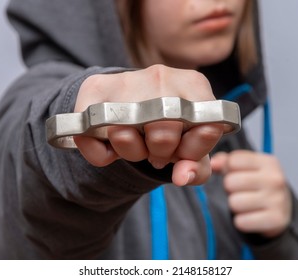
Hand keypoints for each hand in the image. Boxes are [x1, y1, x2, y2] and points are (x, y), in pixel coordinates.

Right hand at [74, 64, 224, 185]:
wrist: (135, 101)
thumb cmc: (169, 127)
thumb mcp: (190, 147)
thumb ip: (195, 167)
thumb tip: (182, 176)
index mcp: (195, 86)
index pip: (206, 128)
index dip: (191, 152)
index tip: (181, 151)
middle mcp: (162, 76)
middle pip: (162, 136)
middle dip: (159, 154)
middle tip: (155, 149)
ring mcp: (127, 79)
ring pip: (122, 135)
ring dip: (129, 153)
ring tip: (136, 143)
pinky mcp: (95, 86)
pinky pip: (91, 136)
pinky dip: (99, 154)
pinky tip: (111, 146)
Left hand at [211, 150, 291, 237]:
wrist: (282, 209)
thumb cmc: (257, 185)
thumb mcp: (246, 167)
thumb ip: (226, 161)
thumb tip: (213, 164)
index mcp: (268, 162)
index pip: (233, 161)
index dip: (228, 169)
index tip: (238, 175)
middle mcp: (275, 179)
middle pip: (230, 182)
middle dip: (230, 189)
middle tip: (242, 192)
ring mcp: (277, 200)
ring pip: (234, 203)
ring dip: (235, 206)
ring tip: (247, 204)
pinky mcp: (276, 220)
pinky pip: (241, 222)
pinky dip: (242, 221)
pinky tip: (251, 217)